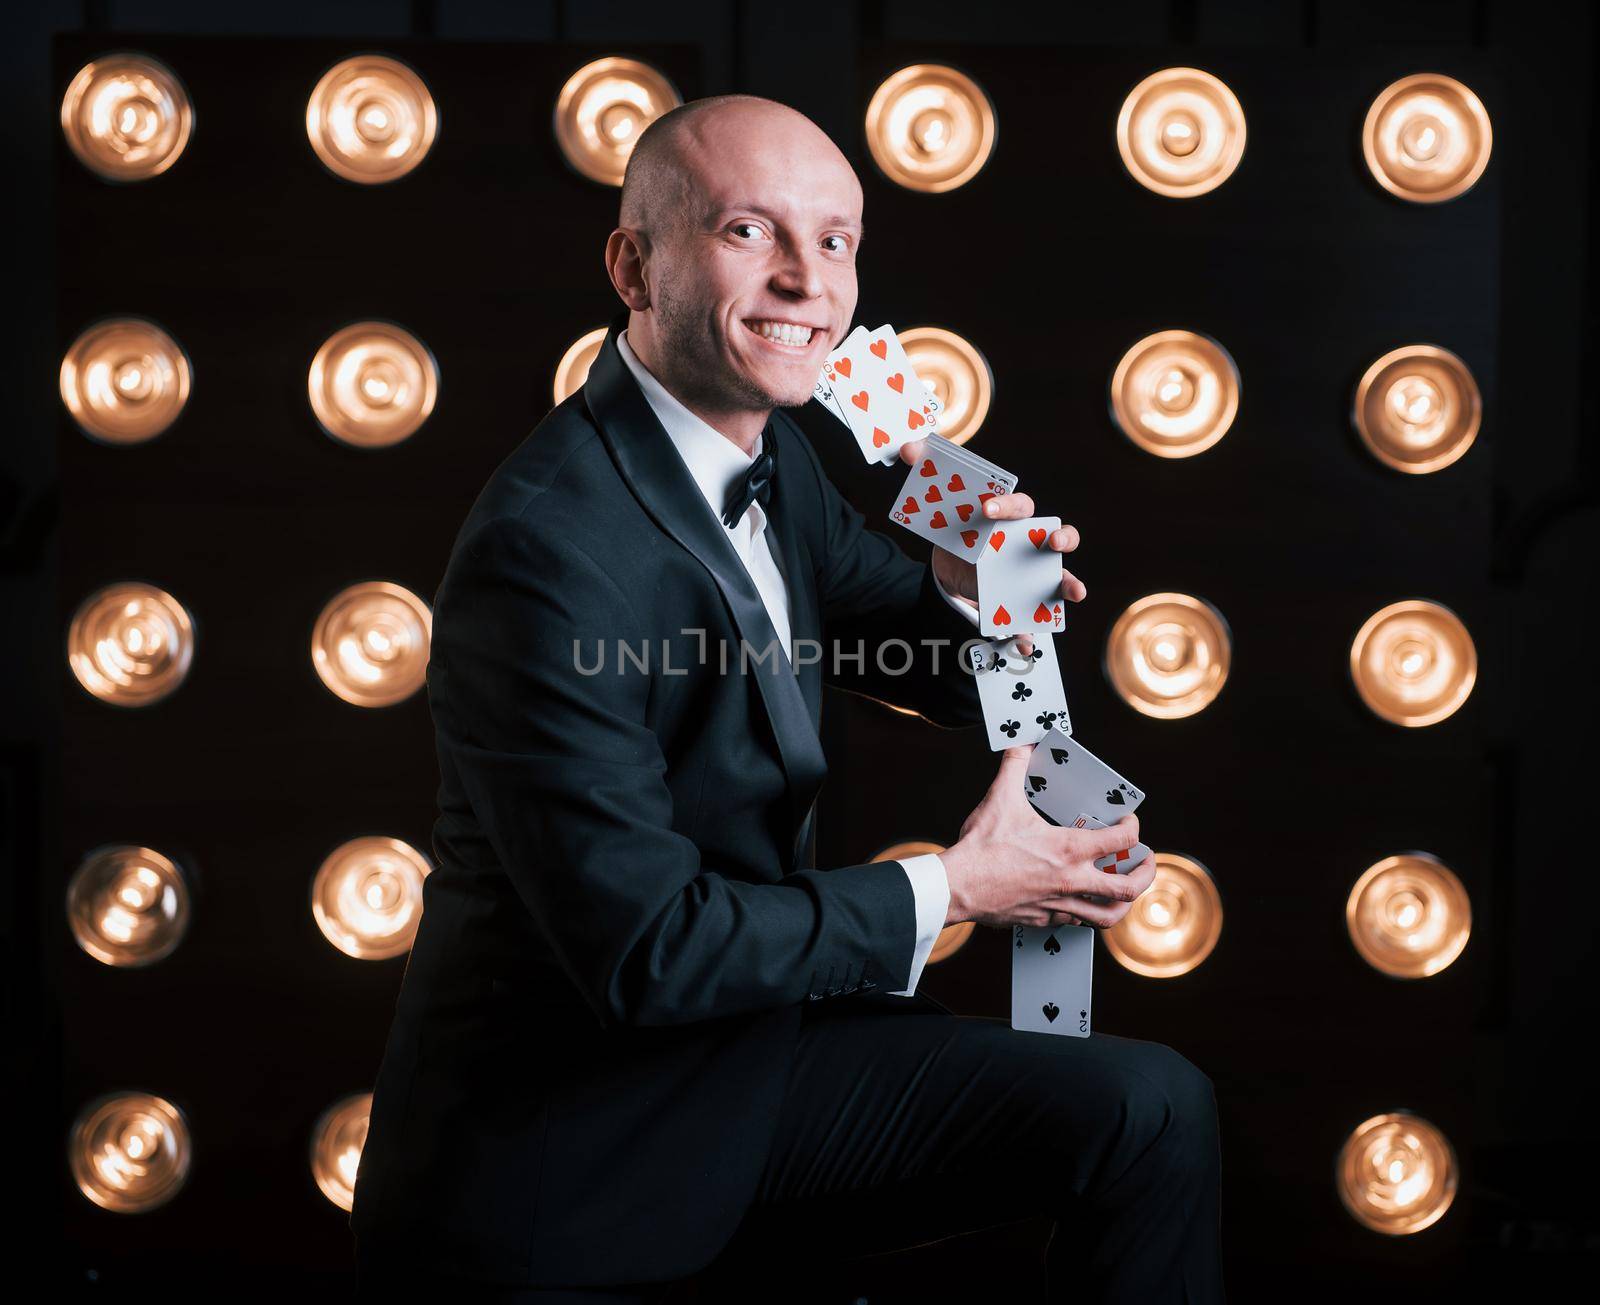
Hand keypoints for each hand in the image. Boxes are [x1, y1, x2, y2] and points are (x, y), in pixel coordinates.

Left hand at [899, 436, 1084, 655]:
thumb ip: (925, 470)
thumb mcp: (940, 503)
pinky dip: (1029, 633)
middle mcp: (1029, 543)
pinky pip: (1031, 618)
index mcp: (1011, 516)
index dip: (1008, 504)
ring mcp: (1031, 573)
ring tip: (1075, 592)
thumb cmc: (957, 526)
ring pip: (1060, 578)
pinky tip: (1026, 644)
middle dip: (1062, 537)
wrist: (951, 566)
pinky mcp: (1021, 600)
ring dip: (1069, 585)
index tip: (987, 510)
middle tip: (1052, 543)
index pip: (1019, 504)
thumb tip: (907, 448)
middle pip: (1059, 536)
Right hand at [939, 746, 1153, 929]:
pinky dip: (1085, 910)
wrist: (957, 886)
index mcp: (1068, 850)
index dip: (1133, 828)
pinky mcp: (1043, 918)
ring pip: (1108, 916)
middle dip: (1145, 874)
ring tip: (1124, 890)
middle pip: (1127, 889)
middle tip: (1146, 862)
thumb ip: (1014, 767)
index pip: (1122, 841)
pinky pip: (1076, 921)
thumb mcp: (1000, 800)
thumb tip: (1020, 745)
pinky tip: (1079, 899)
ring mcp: (1059, 904)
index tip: (1128, 821)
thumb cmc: (981, 847)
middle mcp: (1071, 880)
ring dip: (1122, 903)